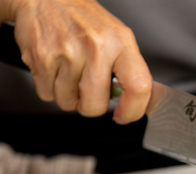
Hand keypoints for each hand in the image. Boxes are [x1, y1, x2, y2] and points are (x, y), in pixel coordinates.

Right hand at [3, 0, 151, 123]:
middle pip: (95, 106)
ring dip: (69, 95)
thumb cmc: (85, 20)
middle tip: (89, 88)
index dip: (133, 110)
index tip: (125, 115)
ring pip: (68, 103)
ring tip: (70, 72)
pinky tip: (56, 68)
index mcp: (121, 42)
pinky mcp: (42, 58)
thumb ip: (129, 70)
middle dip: (91, 104)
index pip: (138, 86)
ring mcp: (67, 54)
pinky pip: (47, 95)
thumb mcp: (118, 37)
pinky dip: (50, 88)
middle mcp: (96, 48)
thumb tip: (136, 103)